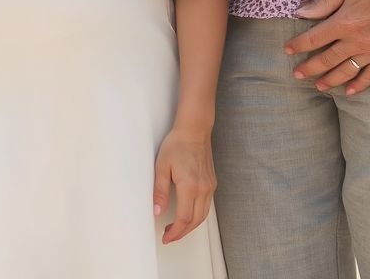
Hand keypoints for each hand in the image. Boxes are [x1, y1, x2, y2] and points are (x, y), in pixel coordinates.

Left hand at [153, 125, 215, 243]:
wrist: (194, 131)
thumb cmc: (176, 145)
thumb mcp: (161, 167)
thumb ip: (159, 191)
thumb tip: (157, 211)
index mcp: (190, 186)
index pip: (184, 218)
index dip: (175, 232)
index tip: (166, 237)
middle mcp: (204, 190)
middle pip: (196, 221)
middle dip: (182, 233)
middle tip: (169, 237)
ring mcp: (210, 187)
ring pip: (203, 215)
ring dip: (190, 226)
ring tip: (176, 229)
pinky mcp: (212, 184)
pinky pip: (206, 206)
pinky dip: (197, 215)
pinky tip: (187, 215)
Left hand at [287, 0, 369, 93]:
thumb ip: (325, 2)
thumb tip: (300, 13)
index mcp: (344, 22)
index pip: (314, 38)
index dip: (298, 45)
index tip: (287, 50)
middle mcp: (357, 41)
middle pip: (328, 59)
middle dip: (310, 68)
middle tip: (297, 75)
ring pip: (347, 70)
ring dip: (331, 80)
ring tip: (319, 86)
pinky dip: (360, 85)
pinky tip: (350, 92)